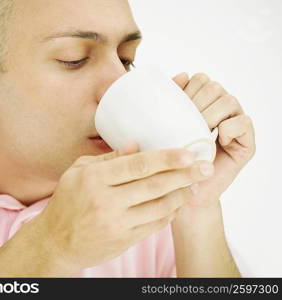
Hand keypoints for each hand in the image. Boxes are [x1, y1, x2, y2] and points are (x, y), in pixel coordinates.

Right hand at [37, 145, 214, 271]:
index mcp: (94, 179)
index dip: (166, 159)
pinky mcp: (123, 241)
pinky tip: (177, 204)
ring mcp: (116, 224)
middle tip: (206, 168)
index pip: (137, 165)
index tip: (188, 153)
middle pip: (154, 186)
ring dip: (181, 195)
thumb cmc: (66, 202)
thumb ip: (107, 159)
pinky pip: (154, 226)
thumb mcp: (78, 172)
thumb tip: (136, 145)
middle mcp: (106, 201)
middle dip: (184, 175)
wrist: (56, 242)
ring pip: (159, 207)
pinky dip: (169, 214)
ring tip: (195, 185)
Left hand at [170, 72, 255, 208]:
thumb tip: (180, 75)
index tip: (177, 109)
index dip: (188, 89)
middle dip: (197, 103)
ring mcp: (234, 125)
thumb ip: (170, 102)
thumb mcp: (164, 129)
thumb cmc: (171, 161)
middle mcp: (219, 110)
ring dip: (210, 115)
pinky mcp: (246, 143)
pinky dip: (228, 129)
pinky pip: (243, 122)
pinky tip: (217, 140)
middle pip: (213, 86)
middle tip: (188, 125)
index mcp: (201, 104)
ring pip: (228, 100)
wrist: (182, 192)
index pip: (199, 79)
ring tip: (201, 132)